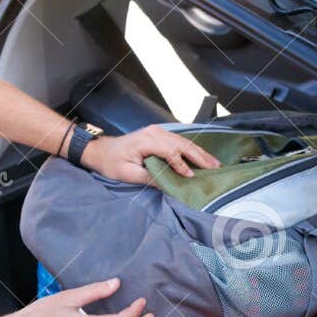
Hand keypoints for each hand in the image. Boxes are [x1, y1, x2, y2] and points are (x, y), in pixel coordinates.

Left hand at [82, 124, 220, 182]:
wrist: (101, 151)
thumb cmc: (111, 163)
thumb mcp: (127, 174)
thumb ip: (149, 177)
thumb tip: (169, 184)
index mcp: (146, 140)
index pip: (170, 151)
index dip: (182, 164)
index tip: (191, 177)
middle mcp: (154, 132)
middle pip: (182, 144)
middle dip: (200, 157)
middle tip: (215, 168)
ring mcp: (158, 131)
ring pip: (184, 141)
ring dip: (200, 153)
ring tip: (214, 164)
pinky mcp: (159, 134)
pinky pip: (179, 141)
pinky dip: (192, 149)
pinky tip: (202, 157)